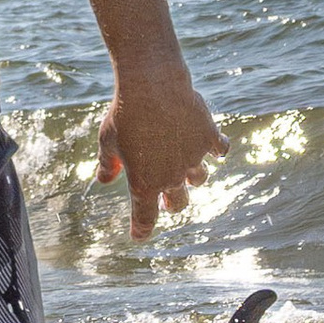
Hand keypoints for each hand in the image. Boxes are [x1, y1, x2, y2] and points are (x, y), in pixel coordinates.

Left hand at [96, 60, 224, 237]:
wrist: (152, 86)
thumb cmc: (124, 114)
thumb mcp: (107, 141)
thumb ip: (107, 164)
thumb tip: (103, 180)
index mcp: (145, 182)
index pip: (145, 217)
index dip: (141, 229)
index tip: (139, 236)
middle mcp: (172, 176)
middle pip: (178, 202)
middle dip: (172, 204)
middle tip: (167, 200)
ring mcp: (193, 158)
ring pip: (200, 178)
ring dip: (192, 177)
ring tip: (185, 167)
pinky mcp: (208, 137)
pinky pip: (219, 150)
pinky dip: (217, 149)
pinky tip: (213, 146)